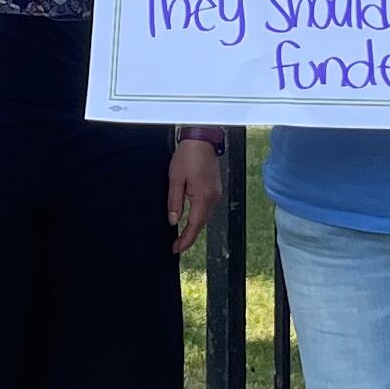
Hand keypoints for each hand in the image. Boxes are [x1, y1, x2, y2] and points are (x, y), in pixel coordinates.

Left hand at [165, 135, 223, 253]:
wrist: (201, 139)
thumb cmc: (188, 155)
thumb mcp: (175, 179)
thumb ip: (174, 202)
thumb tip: (173, 221)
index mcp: (203, 197)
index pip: (194, 226)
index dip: (185, 240)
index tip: (176, 249)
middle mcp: (213, 198)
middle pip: (201, 224)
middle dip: (189, 236)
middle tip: (176, 246)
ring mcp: (216, 193)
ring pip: (205, 217)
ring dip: (194, 227)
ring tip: (181, 236)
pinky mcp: (215, 188)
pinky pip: (207, 208)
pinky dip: (198, 216)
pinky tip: (191, 219)